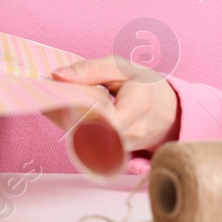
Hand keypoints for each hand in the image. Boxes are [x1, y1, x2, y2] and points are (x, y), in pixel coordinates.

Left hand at [50, 56, 180, 152]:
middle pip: (92, 132)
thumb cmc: (143, 84)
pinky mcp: (117, 154)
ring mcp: (127, 148)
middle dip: (68, 117)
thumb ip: (90, 70)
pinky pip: (93, 146)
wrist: (169, 109)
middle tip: (51, 99)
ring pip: (90, 142)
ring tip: (61, 105)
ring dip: (71, 125)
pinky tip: (71, 117)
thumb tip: (57, 75)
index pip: (105, 118)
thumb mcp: (120, 67)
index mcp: (138, 105)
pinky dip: (78, 132)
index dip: (80, 110)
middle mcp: (133, 132)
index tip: (61, 96)